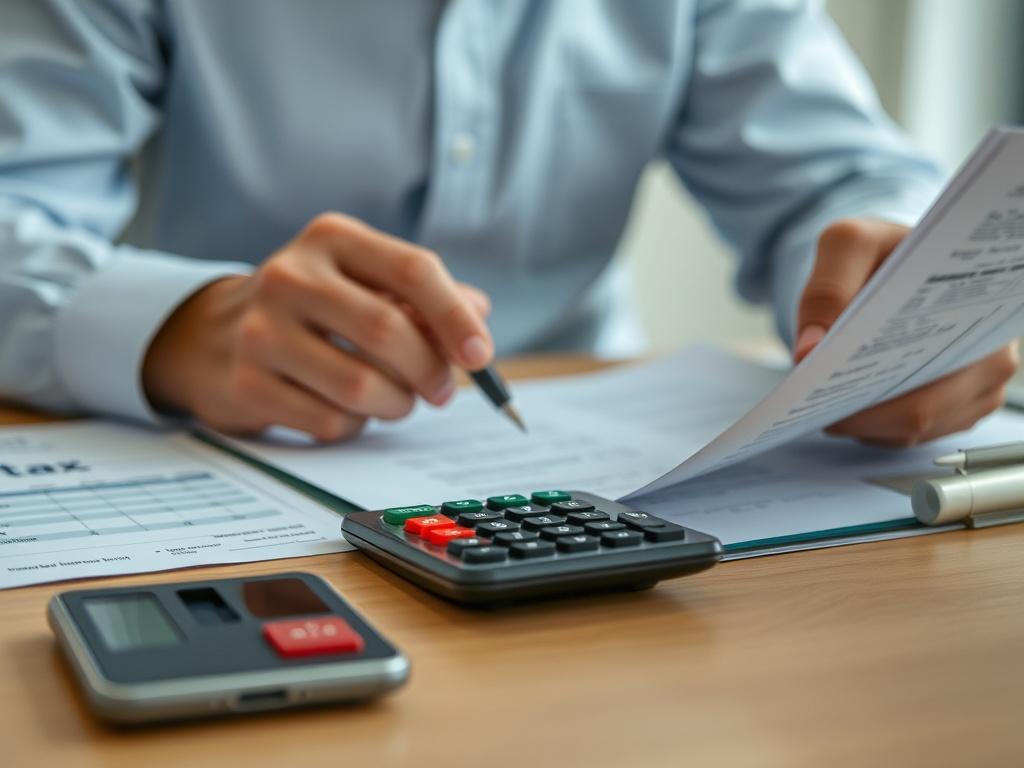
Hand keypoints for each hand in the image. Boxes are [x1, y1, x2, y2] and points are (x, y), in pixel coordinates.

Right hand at [142, 213, 493, 440]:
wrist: (214, 335)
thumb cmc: (315, 309)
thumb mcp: (364, 282)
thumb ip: (424, 297)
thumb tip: (479, 315)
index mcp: (332, 239)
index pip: (412, 270)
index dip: (455, 317)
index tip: (481, 357)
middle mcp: (291, 276)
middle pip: (388, 331)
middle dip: (429, 371)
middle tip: (440, 391)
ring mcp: (261, 330)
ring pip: (360, 385)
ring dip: (396, 405)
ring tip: (396, 401)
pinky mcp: (246, 384)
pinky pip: (329, 420)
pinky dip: (355, 424)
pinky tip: (346, 409)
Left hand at [794, 218, 1019, 446]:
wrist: (892, 266)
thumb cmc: (880, 253)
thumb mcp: (848, 245)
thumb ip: (827, 287)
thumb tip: (809, 351)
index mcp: (985, 309)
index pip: (939, 362)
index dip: (883, 382)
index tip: (833, 385)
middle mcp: (994, 356)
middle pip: (923, 409)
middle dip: (861, 411)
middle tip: (814, 404)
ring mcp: (977, 390)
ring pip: (912, 430)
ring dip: (862, 422)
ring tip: (822, 402)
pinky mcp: (954, 411)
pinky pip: (906, 436)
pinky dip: (868, 426)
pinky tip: (842, 406)